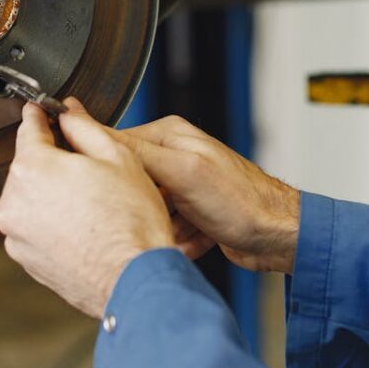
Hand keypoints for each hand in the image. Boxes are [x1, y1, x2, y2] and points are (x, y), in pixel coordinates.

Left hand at [0, 100, 175, 317]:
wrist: (134, 280)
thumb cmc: (132, 222)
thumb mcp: (117, 157)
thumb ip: (84, 127)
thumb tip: (68, 112)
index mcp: (32, 168)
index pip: (29, 129)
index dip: (39, 115)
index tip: (42, 110)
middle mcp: (13, 202)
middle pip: (30, 166)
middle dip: (54, 162)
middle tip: (90, 170)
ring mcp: (16, 235)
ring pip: (32, 198)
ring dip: (52, 194)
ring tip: (92, 205)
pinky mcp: (26, 260)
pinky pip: (35, 228)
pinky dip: (53, 223)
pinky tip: (84, 227)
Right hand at [113, 116, 300, 273]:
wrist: (278, 237)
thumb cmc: (242, 201)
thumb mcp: (182, 171)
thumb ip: (136, 151)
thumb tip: (90, 126)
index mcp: (167, 135)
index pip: (115, 146)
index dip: (107, 174)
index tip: (106, 197)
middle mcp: (173, 156)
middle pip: (130, 185)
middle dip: (141, 210)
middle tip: (159, 220)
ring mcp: (182, 186)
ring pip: (146, 212)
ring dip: (162, 229)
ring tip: (183, 233)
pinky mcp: (190, 212)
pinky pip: (165, 230)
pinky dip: (178, 240)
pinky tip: (197, 241)